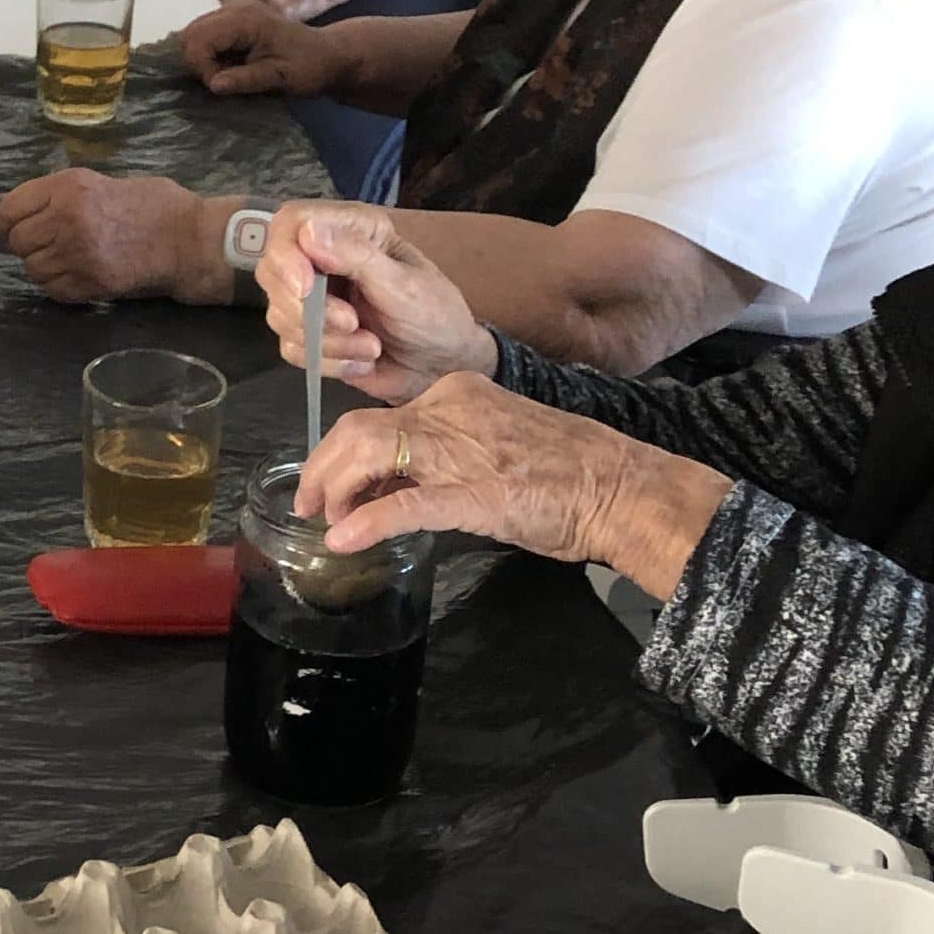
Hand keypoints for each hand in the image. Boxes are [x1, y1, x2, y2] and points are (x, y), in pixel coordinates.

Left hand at [0, 171, 219, 304]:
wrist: (189, 239)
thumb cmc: (153, 204)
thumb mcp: (103, 182)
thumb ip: (64, 195)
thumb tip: (33, 212)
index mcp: (68, 187)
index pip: (9, 209)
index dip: (10, 222)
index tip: (19, 227)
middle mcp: (66, 219)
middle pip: (18, 241)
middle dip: (29, 245)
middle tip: (49, 245)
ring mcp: (76, 254)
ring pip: (32, 269)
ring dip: (44, 267)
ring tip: (68, 260)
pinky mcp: (90, 284)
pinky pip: (51, 289)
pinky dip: (59, 285)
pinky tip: (79, 275)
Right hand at [179, 1, 341, 98]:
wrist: (328, 55)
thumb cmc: (309, 66)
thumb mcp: (282, 78)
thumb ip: (247, 79)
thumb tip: (213, 84)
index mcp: (245, 20)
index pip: (198, 40)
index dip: (203, 67)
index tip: (224, 85)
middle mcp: (234, 8)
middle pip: (189, 34)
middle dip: (198, 63)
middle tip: (224, 80)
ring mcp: (232, 10)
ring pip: (193, 34)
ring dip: (203, 59)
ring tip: (228, 73)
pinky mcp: (232, 19)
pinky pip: (205, 34)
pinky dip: (209, 53)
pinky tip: (230, 64)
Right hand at [256, 204, 493, 402]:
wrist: (444, 368)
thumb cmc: (434, 315)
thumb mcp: (402, 284)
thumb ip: (356, 256)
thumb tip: (307, 232)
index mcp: (350, 230)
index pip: (291, 223)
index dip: (286, 253)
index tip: (305, 287)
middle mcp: (322, 258)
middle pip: (272, 270)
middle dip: (307, 307)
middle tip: (351, 323)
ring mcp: (312, 299)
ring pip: (279, 315)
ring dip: (327, 340)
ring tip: (372, 346)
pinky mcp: (309, 336)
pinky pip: (291, 349)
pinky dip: (328, 361)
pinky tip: (362, 360)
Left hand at [296, 369, 654, 570]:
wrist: (624, 489)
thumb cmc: (568, 472)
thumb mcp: (493, 446)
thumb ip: (440, 458)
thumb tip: (390, 486)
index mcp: (456, 394)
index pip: (378, 417)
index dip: (344, 453)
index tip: (332, 483)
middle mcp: (449, 410)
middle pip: (358, 430)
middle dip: (323, 469)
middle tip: (309, 505)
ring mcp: (459, 449)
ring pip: (368, 452)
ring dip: (334, 489)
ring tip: (324, 520)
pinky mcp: (473, 493)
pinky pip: (404, 505)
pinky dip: (367, 522)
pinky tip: (345, 539)